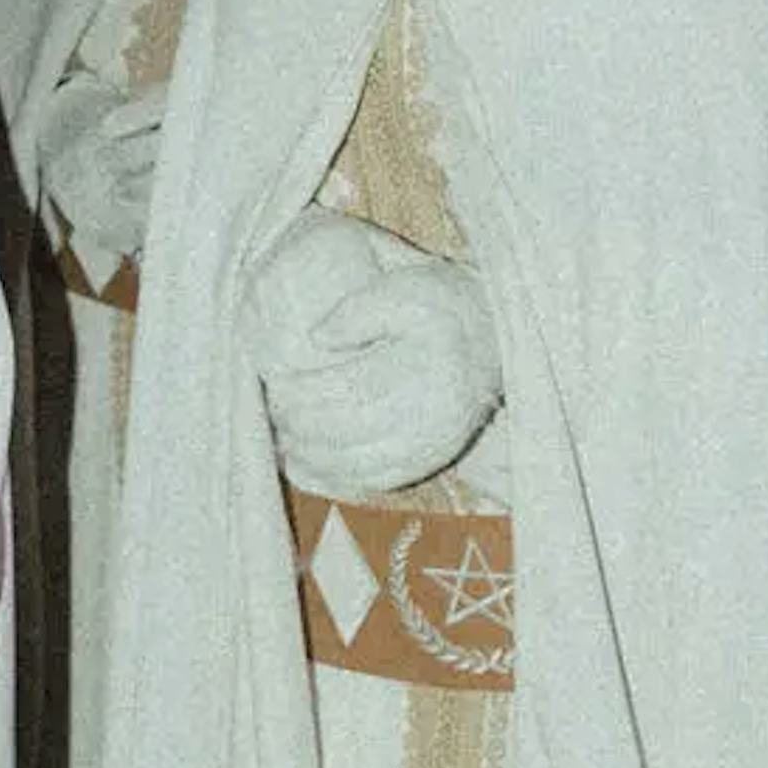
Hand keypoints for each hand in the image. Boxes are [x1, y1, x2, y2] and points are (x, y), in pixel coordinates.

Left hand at [252, 205, 502, 492]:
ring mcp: (434, 444)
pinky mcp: (432, 459)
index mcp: (425, 367)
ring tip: (282, 437)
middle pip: (350, 432)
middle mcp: (433, 415)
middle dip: (300, 426)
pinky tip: (308, 464)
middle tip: (271, 410)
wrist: (496, 336)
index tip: (274, 383)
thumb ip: (358, 308)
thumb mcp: (405, 286)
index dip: (304, 395)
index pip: (350, 391)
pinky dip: (336, 477)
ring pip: (360, 464)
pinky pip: (377, 480)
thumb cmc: (444, 303)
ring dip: (312, 456)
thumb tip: (315, 338)